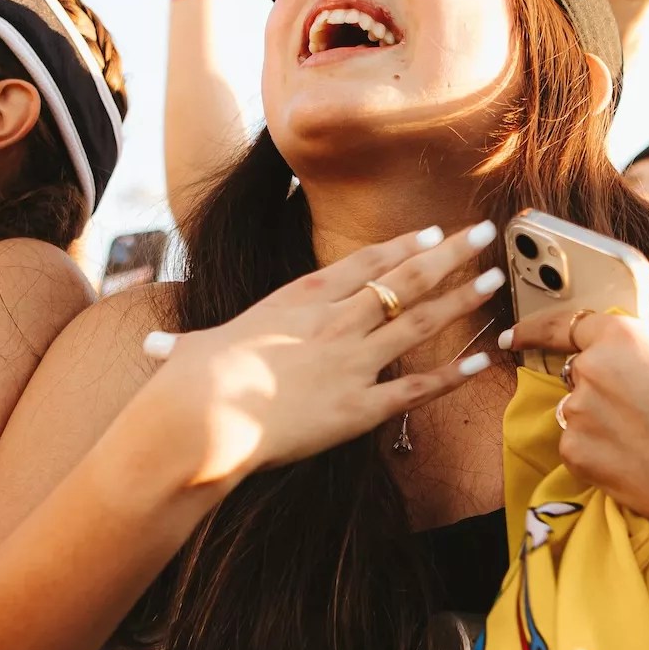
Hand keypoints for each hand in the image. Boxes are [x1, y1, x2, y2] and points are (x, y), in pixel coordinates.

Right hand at [128, 221, 500, 486]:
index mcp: (297, 301)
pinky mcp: (360, 408)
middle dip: (448, 257)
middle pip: (402, 282)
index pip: (361, 265)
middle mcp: (333, 323)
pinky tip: (482, 358)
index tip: (432, 233)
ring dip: (460, 301)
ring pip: (418, 324)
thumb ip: (180, 346)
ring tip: (495, 281)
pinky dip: (452, 374)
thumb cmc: (190, 383)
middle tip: (485, 235)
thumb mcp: (189, 352)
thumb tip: (152, 346)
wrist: (204, 416)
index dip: (401, 248)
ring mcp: (351, 363)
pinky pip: (417, 389)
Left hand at [503, 309, 648, 531]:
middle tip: (643, 410)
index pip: (565, 325)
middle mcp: (590, 370)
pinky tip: (633, 458)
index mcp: (620, 338)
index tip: (514, 336)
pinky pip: (577, 444)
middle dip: (602, 386)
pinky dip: (598, 450)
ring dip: (600, 419)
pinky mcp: (574, 452)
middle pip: (579, 372)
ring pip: (578, 410)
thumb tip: (645, 328)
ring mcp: (577, 413)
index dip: (536, 329)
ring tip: (646, 438)